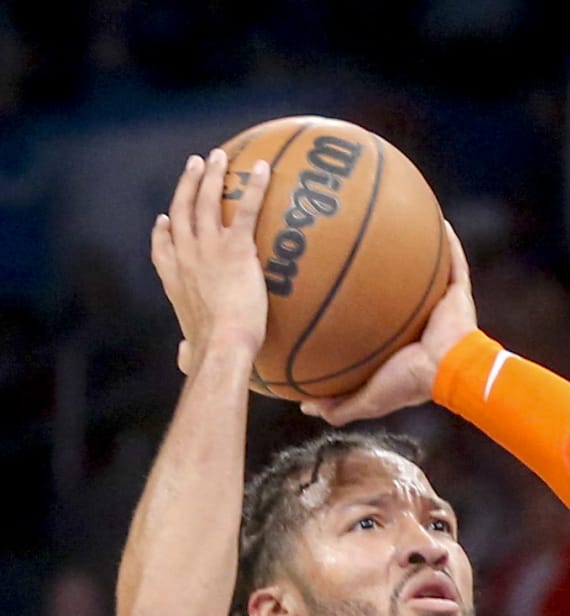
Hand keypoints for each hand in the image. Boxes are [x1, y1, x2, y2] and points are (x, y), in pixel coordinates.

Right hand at [151, 147, 270, 373]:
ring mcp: (208, 248)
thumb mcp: (192, 354)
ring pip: (206, 200)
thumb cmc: (210, 356)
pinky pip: (246, 209)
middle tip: (194, 166)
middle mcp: (187, 256)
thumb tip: (185, 360)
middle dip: (187, 185)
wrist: (222, 346)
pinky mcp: (236, 247)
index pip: (163, 249)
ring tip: (217, 157)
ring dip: (212, 175)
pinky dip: (254, 186)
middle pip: (182, 210)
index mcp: (175, 281)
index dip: (163, 232)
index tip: (165, 219)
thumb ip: (188, 353)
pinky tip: (263, 168)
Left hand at [300, 229, 476, 423]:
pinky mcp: (460, 294)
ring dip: (418, 249)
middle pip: (400, 287)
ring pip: (429, 270)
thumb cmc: (410, 382)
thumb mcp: (368, 398)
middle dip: (386, 267)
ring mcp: (442, 305)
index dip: (361, 302)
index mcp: (402, 341)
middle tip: (359, 242)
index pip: (379, 317)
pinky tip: (438, 220)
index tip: (336, 284)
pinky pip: (456, 262)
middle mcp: (422, 320)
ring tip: (399, 220)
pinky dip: (451, 243)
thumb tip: (305, 407)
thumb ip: (340, 405)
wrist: (450, 372)